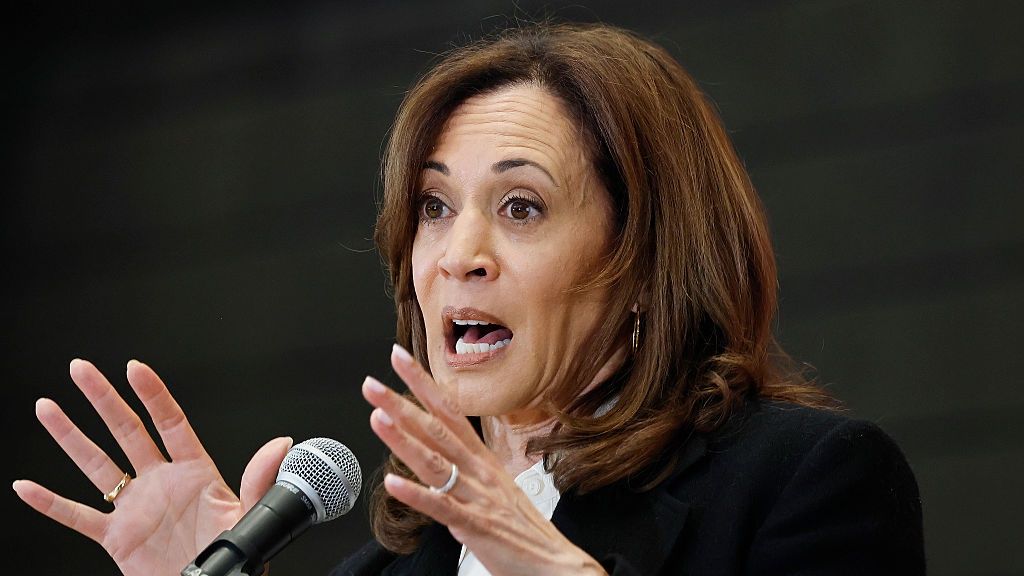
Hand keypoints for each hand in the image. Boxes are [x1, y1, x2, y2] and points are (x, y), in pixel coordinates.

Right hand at [13, 359, 291, 575]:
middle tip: (81, 369)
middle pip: (125, 431)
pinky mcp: (116, 537)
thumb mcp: (250, 514)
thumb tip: (282, 444)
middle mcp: (160, 482)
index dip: (152, 394)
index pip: (170, 422)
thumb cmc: (237, 554)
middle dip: (102, 398)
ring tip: (47, 406)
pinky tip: (26, 486)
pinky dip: (50, 504)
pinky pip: (77, 516)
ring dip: (69, 437)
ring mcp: (135, 507)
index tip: (134, 367)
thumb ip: (260, 478)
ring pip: (96, 464)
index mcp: (194, 472)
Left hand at [362, 345, 606, 575]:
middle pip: (436, 429)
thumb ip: (467, 467)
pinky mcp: (475, 525)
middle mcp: (479, 471)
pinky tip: (393, 484)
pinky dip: (416, 495)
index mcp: (483, 459)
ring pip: (434, 462)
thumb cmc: (522, 528)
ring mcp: (477, 496)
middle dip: (401, 404)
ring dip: (403, 439)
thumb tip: (440, 448)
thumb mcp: (496, 486)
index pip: (448, 411)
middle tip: (372, 384)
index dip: (423, 384)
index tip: (398, 359)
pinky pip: (441, 507)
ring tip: (377, 418)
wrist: (555, 562)